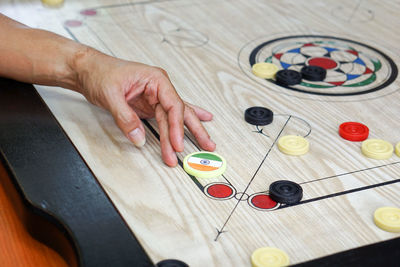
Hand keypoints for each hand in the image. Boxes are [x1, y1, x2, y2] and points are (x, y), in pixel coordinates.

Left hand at [74, 49, 215, 165]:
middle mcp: (159, 88)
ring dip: (186, 133)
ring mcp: (155, 97)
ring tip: (205, 143)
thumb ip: (126, 118)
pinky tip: (199, 121)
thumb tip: (139, 137)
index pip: (173, 105)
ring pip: (175, 117)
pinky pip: (168, 117)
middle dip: (194, 129)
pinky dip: (180, 124)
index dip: (177, 127)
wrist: (87, 70)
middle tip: (207, 145)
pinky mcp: (149, 105)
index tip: (178, 144)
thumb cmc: (100, 73)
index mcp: (155, 79)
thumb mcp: (111, 95)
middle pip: (181, 112)